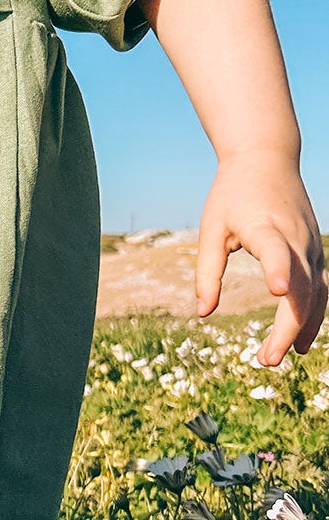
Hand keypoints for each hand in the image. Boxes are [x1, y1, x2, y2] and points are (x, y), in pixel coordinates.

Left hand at [196, 151, 326, 364]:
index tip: (278, 292)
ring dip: (301, 329)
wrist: (268, 159)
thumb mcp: (211, 228)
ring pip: (316, 294)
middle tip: (265, 360)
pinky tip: (301, 342)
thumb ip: (206, 271)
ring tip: (276, 358)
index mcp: (265, 226)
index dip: (278, 270)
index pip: (274, 250)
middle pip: (301, 288)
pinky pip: (320, 289)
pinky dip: (312, 316)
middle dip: (286, 327)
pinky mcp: (315, 251)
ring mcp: (311, 245)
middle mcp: (294, 238)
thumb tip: (203, 313)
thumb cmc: (232, 194)